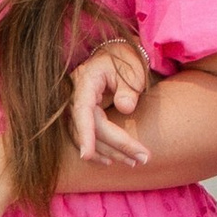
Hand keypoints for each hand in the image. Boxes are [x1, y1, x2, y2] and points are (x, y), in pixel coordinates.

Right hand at [71, 36, 150, 165]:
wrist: (115, 55)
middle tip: (142, 158)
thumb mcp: (132, 70)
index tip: (87, 154)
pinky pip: (84, 138)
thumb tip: (125, 108)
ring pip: (86, 138)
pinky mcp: (80, 117)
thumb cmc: (125, 61)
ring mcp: (75, 108)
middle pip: (90, 128)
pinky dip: (98, 151)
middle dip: (115, 146)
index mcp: (84, 82)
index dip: (84, 134)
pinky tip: (112, 161)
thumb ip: (128, 89)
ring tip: (134, 161)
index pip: (82, 111)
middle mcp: (74, 97)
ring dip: (109, 152)